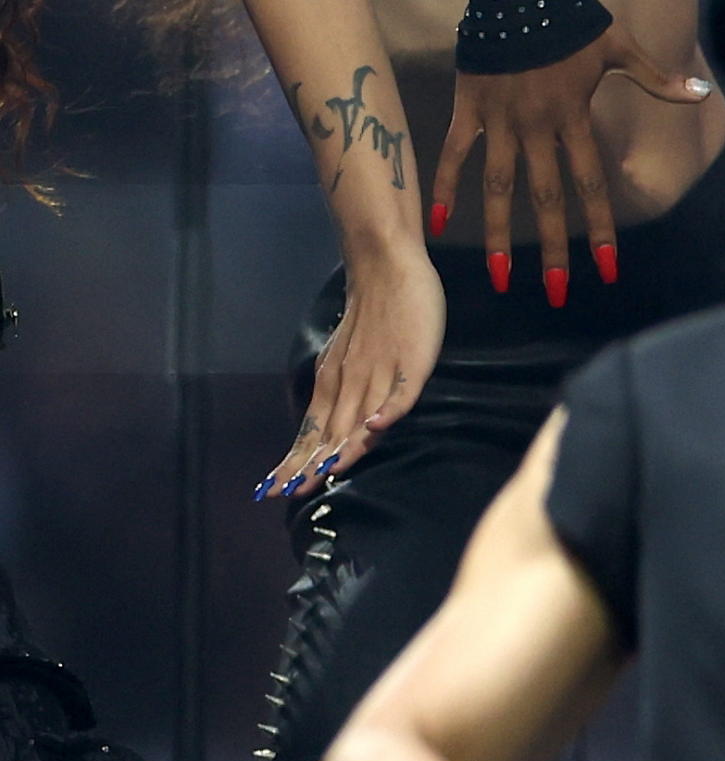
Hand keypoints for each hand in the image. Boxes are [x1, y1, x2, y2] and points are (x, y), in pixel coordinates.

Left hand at [269, 246, 440, 501]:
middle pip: (331, 431)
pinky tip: (377, 426)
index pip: (313, 430)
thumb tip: (337, 423)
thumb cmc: (372, 312)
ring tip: (326, 473)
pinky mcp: (412, 360)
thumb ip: (344, 386)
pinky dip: (389, 408)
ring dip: (343, 446)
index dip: (296, 460)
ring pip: (360, 415)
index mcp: (333, 382)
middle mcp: (350, 381)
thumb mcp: (347, 353)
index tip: (275, 489)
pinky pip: (400, 389)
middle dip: (311, 464)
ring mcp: (381, 371)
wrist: (387, 266)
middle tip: (290, 494)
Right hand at [431, 7, 715, 306]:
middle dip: (554, 248)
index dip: (601, 229)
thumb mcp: (621, 48)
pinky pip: (454, 155)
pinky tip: (438, 226)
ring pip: (498, 188)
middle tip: (556, 292)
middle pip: (548, 198)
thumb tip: (700, 91)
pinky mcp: (469, 111)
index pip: (591, 185)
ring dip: (498, 235)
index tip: (607, 268)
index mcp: (574, 120)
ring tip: (501, 278)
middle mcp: (538, 129)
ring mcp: (501, 123)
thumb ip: (657, 78)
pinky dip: (445, 188)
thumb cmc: (573, 21)